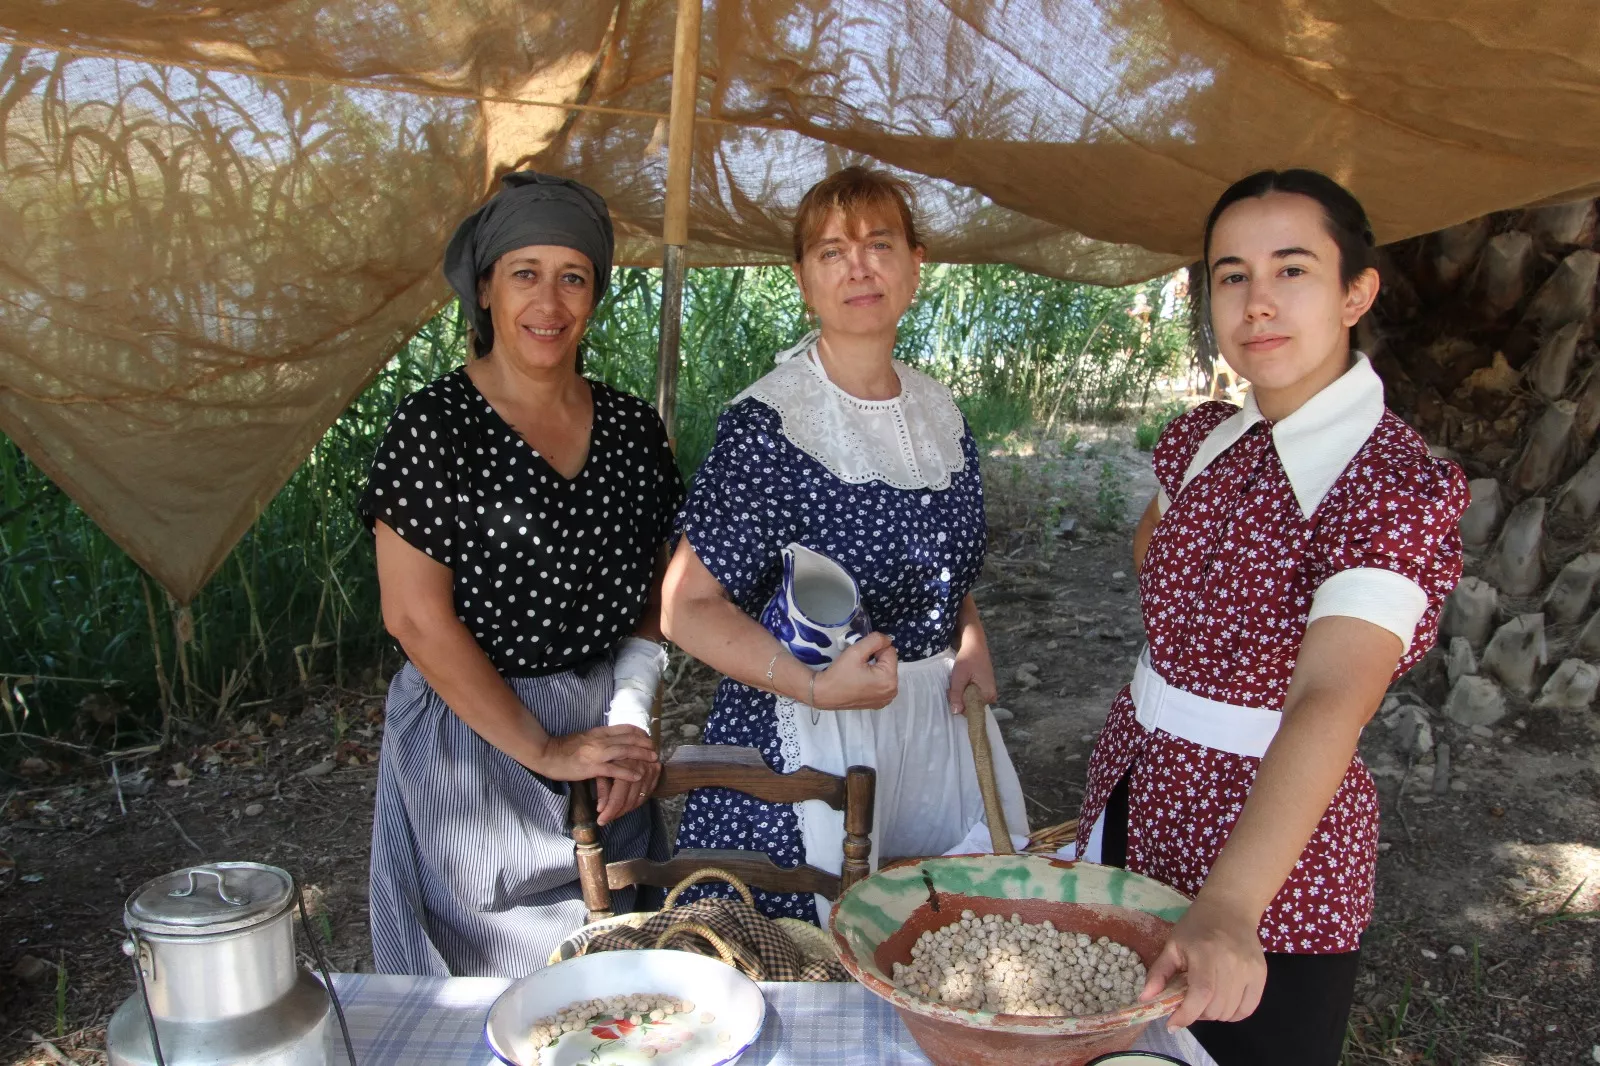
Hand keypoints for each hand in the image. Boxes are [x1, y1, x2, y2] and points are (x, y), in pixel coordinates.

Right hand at [534, 725, 656, 781]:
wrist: (546, 754)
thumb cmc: (563, 748)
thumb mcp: (584, 737)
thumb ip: (599, 738)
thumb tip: (612, 740)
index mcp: (598, 732)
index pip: (624, 728)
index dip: (639, 732)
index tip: (648, 737)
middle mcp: (600, 740)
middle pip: (628, 739)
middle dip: (645, 744)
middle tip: (656, 749)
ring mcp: (596, 753)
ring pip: (624, 751)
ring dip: (641, 755)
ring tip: (653, 760)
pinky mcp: (592, 767)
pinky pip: (614, 769)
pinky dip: (628, 772)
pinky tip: (638, 776)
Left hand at [594, 745, 661, 824]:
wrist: (628, 738)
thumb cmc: (609, 754)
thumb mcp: (603, 768)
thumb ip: (603, 789)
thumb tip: (600, 809)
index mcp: (625, 764)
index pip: (619, 794)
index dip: (611, 809)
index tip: (601, 820)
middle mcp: (641, 767)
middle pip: (631, 798)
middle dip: (618, 812)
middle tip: (606, 820)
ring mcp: (651, 770)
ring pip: (640, 797)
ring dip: (627, 809)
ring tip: (615, 814)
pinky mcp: (656, 771)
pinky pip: (648, 792)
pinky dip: (638, 801)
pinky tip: (627, 806)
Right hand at [810, 632, 898, 709]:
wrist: (824, 693)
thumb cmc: (839, 673)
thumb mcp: (856, 651)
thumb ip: (875, 640)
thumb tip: (888, 639)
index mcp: (889, 679)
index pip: (890, 651)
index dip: (875, 649)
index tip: (861, 657)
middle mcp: (892, 691)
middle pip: (889, 663)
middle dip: (876, 659)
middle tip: (859, 665)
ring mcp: (886, 699)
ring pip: (886, 672)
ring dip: (876, 669)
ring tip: (859, 673)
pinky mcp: (880, 703)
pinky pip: (882, 684)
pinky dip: (874, 680)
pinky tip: (861, 682)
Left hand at [947, 639, 996, 714]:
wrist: (975, 644)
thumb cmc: (968, 659)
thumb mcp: (959, 677)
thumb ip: (957, 695)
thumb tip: (956, 712)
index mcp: (987, 696)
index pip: (970, 711)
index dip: (959, 703)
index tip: (952, 692)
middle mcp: (990, 697)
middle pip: (970, 706)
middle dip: (959, 698)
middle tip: (954, 684)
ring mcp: (988, 693)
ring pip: (969, 700)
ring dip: (960, 693)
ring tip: (958, 680)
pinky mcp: (984, 688)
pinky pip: (972, 695)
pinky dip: (964, 690)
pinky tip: (962, 681)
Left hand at [1139, 896, 1267, 1030]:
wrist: (1230, 909)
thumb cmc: (1197, 926)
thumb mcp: (1173, 944)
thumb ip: (1159, 973)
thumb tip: (1144, 999)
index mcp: (1206, 953)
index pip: (1201, 994)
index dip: (1187, 1014)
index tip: (1172, 1024)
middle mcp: (1232, 963)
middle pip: (1216, 1008)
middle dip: (1198, 1013)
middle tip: (1190, 1002)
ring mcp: (1250, 970)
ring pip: (1231, 1012)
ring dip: (1214, 1014)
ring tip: (1206, 999)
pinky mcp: (1261, 974)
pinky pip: (1248, 1009)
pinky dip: (1233, 1013)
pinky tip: (1222, 1002)